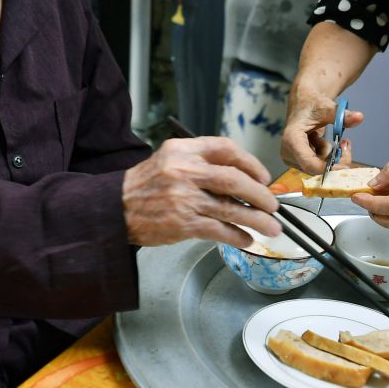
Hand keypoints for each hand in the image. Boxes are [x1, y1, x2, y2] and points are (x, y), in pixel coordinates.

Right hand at [122, 136, 280, 248]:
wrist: (115, 208)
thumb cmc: (147, 185)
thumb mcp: (170, 159)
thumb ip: (201, 162)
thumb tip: (243, 179)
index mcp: (183, 150)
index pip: (225, 149)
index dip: (250, 163)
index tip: (263, 177)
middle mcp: (184, 171)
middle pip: (234, 180)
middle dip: (260, 195)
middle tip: (273, 205)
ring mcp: (184, 198)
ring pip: (231, 209)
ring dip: (257, 220)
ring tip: (271, 228)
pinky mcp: (182, 223)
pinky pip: (219, 231)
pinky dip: (237, 236)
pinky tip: (246, 239)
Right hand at [280, 89, 363, 173]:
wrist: (304, 104)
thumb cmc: (312, 105)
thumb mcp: (328, 108)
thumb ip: (342, 115)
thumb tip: (360, 117)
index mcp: (292, 139)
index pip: (310, 163)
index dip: (328, 168)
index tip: (346, 166)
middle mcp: (288, 152)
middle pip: (316, 168)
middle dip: (335, 160)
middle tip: (346, 144)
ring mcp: (292, 158)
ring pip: (319, 169)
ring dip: (332, 158)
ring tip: (339, 141)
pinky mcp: (298, 161)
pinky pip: (318, 167)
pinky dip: (328, 158)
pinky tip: (328, 144)